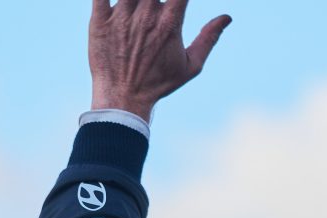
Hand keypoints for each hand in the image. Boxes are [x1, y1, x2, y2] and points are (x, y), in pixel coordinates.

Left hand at [87, 0, 230, 119]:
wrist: (123, 99)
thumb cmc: (158, 83)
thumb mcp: (191, 66)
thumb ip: (208, 39)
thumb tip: (227, 17)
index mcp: (169, 24)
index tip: (179, 2)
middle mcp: (145, 17)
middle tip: (155, 9)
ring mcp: (120, 17)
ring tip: (140, 8)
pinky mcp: (99, 21)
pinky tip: (114, 1)